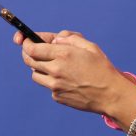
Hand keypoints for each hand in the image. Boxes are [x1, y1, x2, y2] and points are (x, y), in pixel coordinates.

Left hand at [12, 29, 127, 113]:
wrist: (110, 95)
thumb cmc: (102, 68)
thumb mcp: (89, 46)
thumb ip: (69, 39)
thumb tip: (54, 40)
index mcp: (63, 54)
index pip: (31, 48)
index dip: (25, 43)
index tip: (25, 40)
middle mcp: (55, 70)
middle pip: (28, 60)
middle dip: (27, 53)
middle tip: (32, 50)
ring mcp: (55, 85)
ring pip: (35, 74)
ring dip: (38, 67)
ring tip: (52, 65)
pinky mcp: (57, 96)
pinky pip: (47, 86)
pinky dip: (51, 80)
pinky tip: (65, 79)